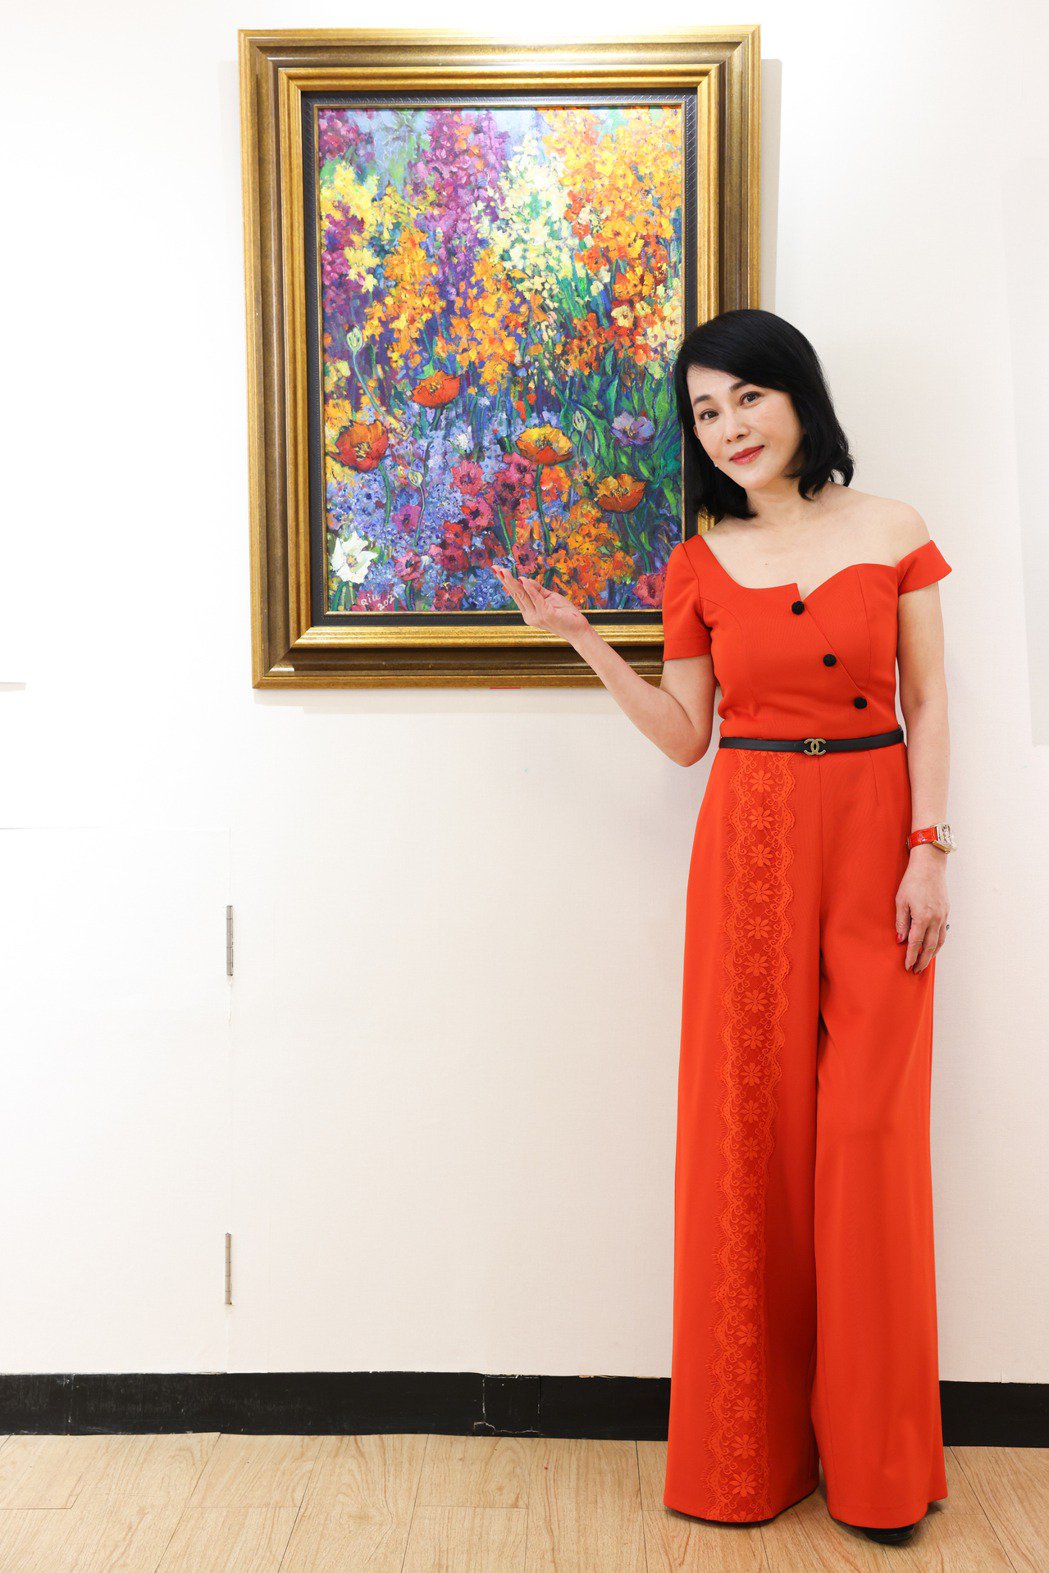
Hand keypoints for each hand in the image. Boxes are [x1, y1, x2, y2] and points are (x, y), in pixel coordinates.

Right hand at [493, 563, 590, 645]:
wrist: (578, 630)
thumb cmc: (564, 614)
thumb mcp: (549, 598)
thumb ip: (537, 590)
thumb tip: (524, 579)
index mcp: (529, 612)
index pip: (516, 594)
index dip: (506, 581)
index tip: (496, 569)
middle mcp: (530, 615)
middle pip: (516, 594)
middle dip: (505, 580)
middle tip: (495, 567)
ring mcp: (537, 616)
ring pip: (522, 596)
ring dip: (513, 582)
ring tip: (504, 571)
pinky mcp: (546, 614)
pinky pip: (536, 599)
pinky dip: (530, 589)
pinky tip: (523, 580)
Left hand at [895, 847, 949, 971]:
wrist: (930, 866)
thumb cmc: (912, 881)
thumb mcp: (900, 901)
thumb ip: (901, 922)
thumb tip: (900, 939)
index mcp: (922, 917)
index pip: (916, 943)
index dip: (910, 956)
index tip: (907, 966)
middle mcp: (935, 919)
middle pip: (929, 946)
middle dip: (922, 960)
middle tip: (916, 970)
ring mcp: (943, 915)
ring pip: (939, 941)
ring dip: (932, 955)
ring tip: (924, 963)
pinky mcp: (946, 911)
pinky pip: (943, 933)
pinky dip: (938, 943)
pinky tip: (933, 947)